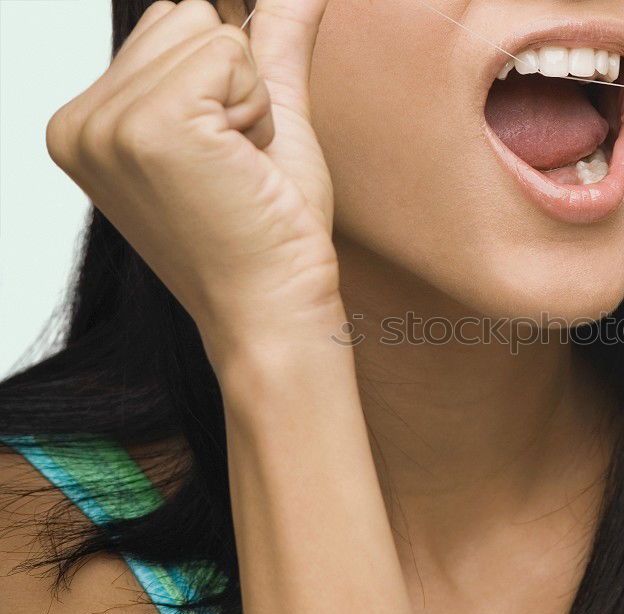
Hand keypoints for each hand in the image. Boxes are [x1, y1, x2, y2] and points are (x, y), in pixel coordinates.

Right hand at [44, 0, 336, 354]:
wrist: (276, 305)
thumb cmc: (271, 228)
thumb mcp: (266, 114)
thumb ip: (273, 37)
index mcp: (88, 121)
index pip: (170, 23)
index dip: (225, 82)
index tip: (223, 156)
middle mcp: (78, 120)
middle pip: (185, 13)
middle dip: (235, 83)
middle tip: (234, 164)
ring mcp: (105, 124)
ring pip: (210, 28)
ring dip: (248, 97)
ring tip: (236, 167)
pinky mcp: (148, 127)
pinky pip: (231, 53)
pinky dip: (257, 108)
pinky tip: (242, 166)